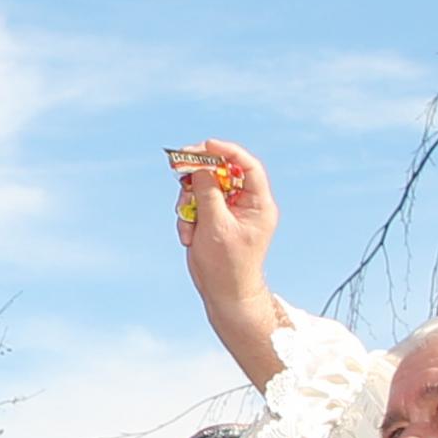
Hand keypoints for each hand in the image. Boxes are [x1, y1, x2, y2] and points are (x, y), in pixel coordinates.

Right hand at [174, 137, 279, 306]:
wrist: (223, 293)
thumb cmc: (227, 265)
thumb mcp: (216, 226)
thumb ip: (208, 193)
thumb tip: (200, 167)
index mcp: (258, 203)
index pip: (247, 166)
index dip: (228, 151)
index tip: (206, 145)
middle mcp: (244, 203)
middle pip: (221, 172)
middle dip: (199, 173)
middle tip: (179, 164)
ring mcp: (227, 210)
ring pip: (203, 187)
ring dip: (188, 203)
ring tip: (189, 227)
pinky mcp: (212, 219)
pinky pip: (194, 205)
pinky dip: (187, 217)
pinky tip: (189, 236)